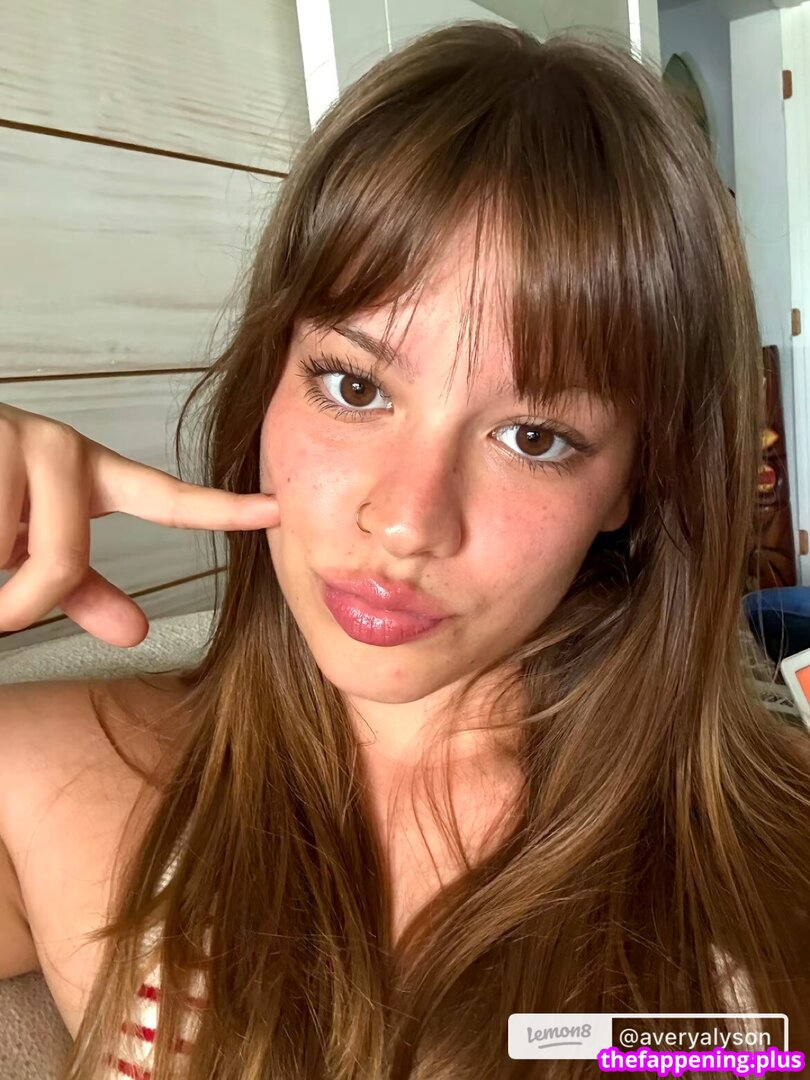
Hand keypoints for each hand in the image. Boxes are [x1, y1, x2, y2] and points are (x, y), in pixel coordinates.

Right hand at [0, 404, 279, 645]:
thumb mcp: (29, 541)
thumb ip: (82, 587)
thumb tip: (139, 634)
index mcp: (87, 472)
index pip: (166, 496)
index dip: (223, 507)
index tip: (279, 511)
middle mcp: (57, 447)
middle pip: (61, 561)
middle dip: (16, 606)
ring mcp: (11, 437)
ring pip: (3, 555)